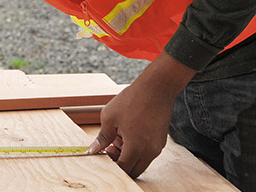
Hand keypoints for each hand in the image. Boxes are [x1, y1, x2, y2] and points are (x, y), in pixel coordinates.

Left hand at [88, 52, 195, 177]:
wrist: (157, 87)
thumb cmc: (133, 99)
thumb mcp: (110, 117)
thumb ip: (102, 137)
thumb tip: (94, 149)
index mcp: (136, 148)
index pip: (122, 169)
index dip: (111, 164)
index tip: (104, 153)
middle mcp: (150, 151)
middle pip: (133, 170)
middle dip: (120, 162)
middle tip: (111, 147)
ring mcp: (157, 146)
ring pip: (141, 161)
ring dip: (129, 155)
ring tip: (119, 135)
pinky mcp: (161, 140)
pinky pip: (147, 152)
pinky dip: (138, 148)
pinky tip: (129, 131)